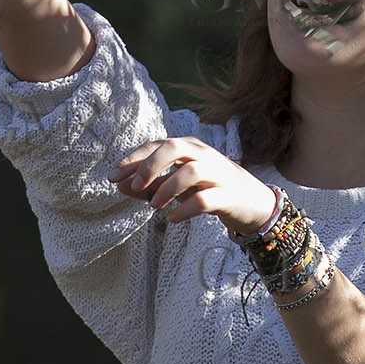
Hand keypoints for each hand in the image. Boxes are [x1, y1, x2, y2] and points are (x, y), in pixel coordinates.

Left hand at [106, 137, 277, 237]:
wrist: (251, 203)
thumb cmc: (208, 189)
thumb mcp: (176, 185)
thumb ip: (148, 183)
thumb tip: (118, 184)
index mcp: (189, 147)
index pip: (158, 144)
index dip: (133, 159)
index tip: (112, 177)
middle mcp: (203, 155)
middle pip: (175, 148)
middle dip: (151, 166)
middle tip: (135, 187)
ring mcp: (218, 174)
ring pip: (190, 172)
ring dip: (167, 189)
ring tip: (154, 206)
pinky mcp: (228, 196)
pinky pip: (204, 200)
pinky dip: (185, 209)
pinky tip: (172, 219)